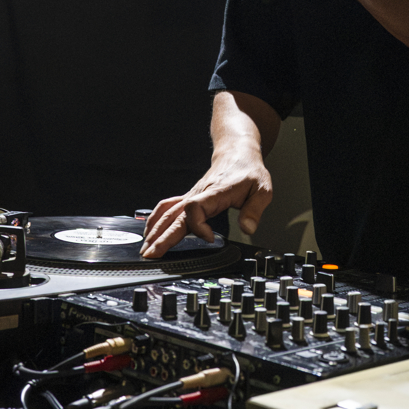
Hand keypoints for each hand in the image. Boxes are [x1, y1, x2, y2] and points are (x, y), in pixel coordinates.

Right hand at [140, 149, 272, 260]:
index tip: (210, 238)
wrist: (237, 154)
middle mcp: (198, 194)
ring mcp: (191, 196)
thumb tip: (248, 228)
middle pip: (174, 216)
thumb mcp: (262, 189)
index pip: (195, 208)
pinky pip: (167, 207)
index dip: (198, 226)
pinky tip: (150, 231)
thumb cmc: (248, 171)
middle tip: (152, 254)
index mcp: (215, 193)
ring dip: (154, 230)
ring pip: (167, 213)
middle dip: (162, 237)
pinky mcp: (189, 198)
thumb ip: (254, 210)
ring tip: (146, 248)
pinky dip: (155, 219)